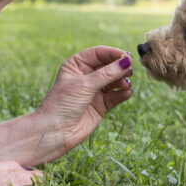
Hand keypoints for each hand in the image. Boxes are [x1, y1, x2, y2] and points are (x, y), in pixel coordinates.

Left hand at [34, 46, 133, 160]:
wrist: (55, 131)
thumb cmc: (62, 104)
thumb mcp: (84, 85)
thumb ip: (107, 73)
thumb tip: (126, 62)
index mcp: (77, 65)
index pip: (98, 53)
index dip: (113, 54)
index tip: (127, 57)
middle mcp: (86, 76)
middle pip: (109, 66)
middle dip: (120, 68)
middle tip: (130, 71)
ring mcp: (94, 91)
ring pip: (114, 81)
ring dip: (122, 81)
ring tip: (125, 84)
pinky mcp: (101, 105)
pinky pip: (116, 95)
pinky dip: (123, 93)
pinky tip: (126, 93)